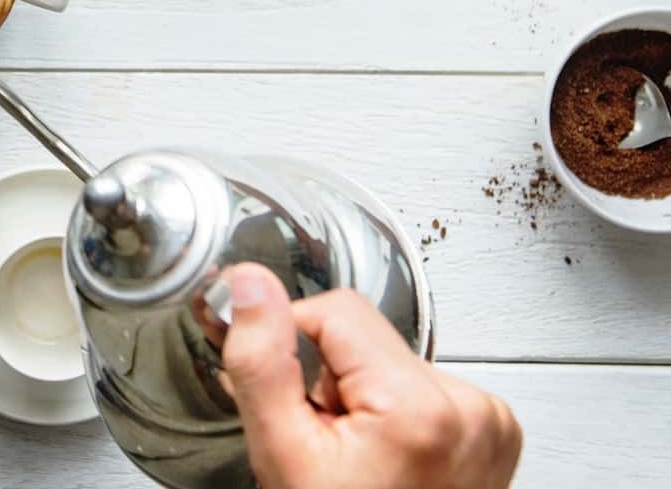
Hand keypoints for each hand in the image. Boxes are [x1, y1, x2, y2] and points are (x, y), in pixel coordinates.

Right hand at [222, 264, 521, 488]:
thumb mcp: (283, 453)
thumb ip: (262, 362)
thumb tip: (251, 285)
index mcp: (419, 407)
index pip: (335, 310)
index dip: (295, 346)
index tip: (290, 400)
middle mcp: (471, 407)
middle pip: (367, 340)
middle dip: (332, 383)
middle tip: (326, 445)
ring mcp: (489, 422)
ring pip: (392, 363)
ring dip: (365, 401)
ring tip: (359, 459)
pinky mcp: (495, 432)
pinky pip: (426, 390)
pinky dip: (398, 417)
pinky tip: (388, 460)